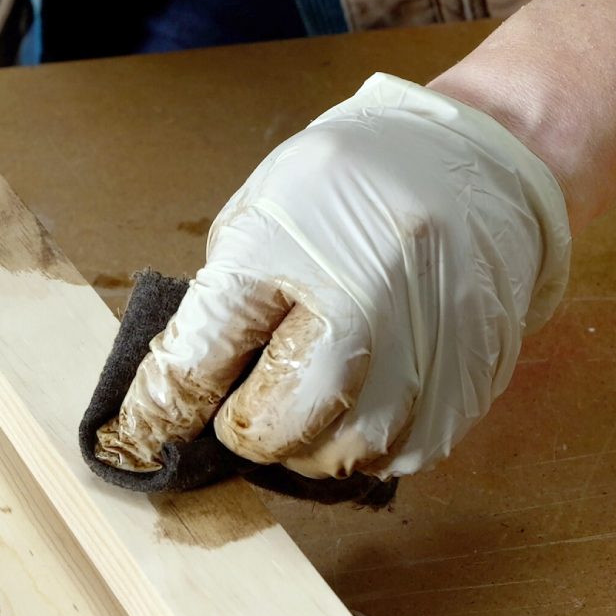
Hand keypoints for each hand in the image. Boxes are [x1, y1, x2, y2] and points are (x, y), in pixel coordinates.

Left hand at [95, 75, 571, 480]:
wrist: (480, 160)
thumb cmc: (352, 184)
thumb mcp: (262, 213)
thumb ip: (218, 307)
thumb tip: (175, 402)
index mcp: (285, 242)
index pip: (199, 358)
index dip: (156, 412)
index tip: (135, 440)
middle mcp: (361, 296)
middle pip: (276, 427)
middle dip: (245, 431)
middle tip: (245, 406)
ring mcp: (424, 344)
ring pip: (342, 455)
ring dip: (308, 447)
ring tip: (306, 402)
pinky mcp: (469, 382)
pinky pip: (402, 456)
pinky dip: (367, 444)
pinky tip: (362, 402)